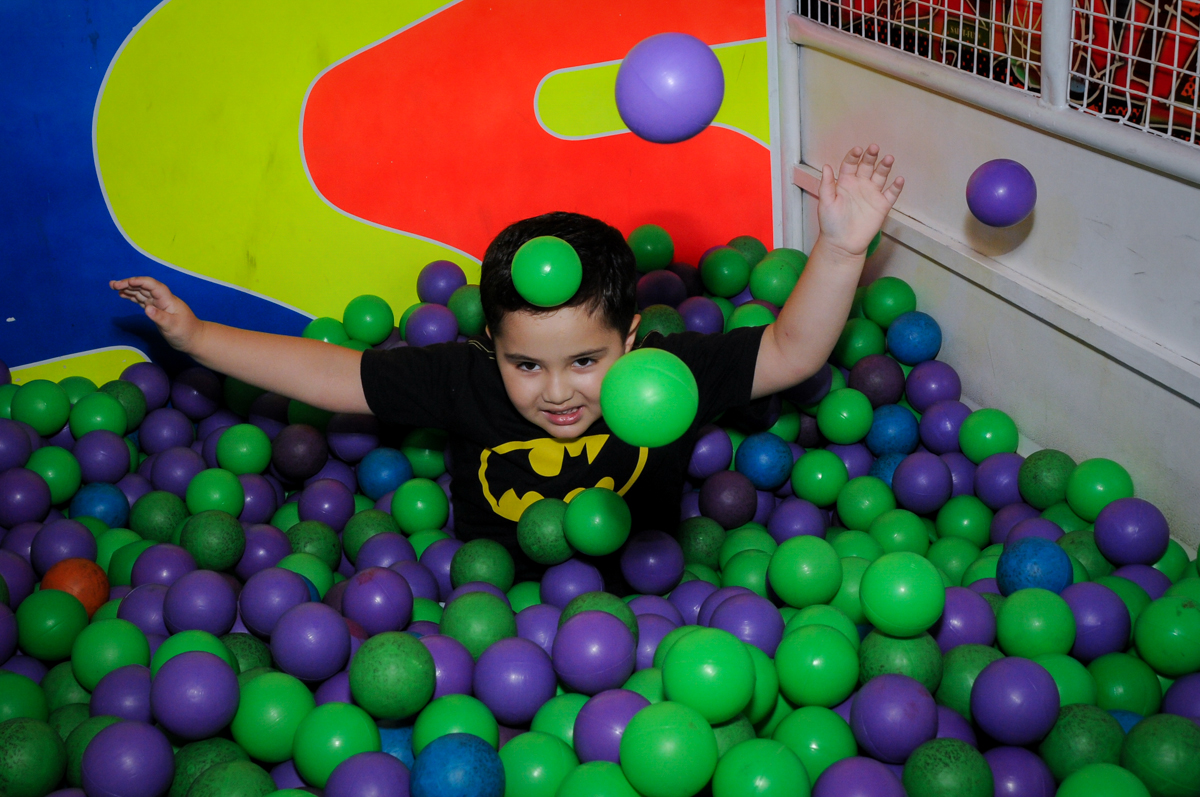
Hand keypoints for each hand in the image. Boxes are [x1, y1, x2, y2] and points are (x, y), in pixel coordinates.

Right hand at [110, 276, 202, 352]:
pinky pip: (142, 300)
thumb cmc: (185, 332)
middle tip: (113, 285)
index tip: (127, 283)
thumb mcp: (172, 326)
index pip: (153, 286)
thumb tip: (147, 308)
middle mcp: (162, 299)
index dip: (140, 281)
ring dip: (128, 288)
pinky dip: (132, 296)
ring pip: (141, 292)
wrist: (193, 339)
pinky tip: (123, 295)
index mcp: (167, 300)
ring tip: (113, 287)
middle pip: (144, 287)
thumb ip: (160, 317)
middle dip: (129, 284)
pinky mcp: (156, 310)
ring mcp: (158, 304)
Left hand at [816, 144, 903, 258]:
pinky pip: (891, 194)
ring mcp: (872, 194)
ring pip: (881, 176)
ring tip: (889, 158)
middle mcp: (860, 185)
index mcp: (845, 182)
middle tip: (874, 148)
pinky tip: (899, 179)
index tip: (858, 150)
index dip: (854, 156)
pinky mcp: (882, 206)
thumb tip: (827, 166)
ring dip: (885, 167)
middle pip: (867, 166)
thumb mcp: (826, 202)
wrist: (842, 244)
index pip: (850, 164)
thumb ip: (826, 184)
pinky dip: (896, 187)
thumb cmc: (831, 223)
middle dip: (871, 156)